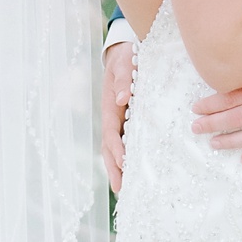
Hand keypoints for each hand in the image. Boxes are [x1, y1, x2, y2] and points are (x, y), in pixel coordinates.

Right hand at [101, 40, 134, 193]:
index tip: (123, 162)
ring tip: (124, 188)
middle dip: (113, 167)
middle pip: (109, 146)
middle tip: (120, 189)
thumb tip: (122, 98)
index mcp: (110, 106)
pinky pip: (124, 141)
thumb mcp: (125, 63)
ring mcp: (117, 120)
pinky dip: (125, 157)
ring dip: (117, 167)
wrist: (124, 52)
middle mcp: (112, 117)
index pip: (111, 132)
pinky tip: (133, 170)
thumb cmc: (125, 57)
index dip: (116, 148)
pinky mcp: (125, 120)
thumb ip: (124, 79)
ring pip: (115, 147)